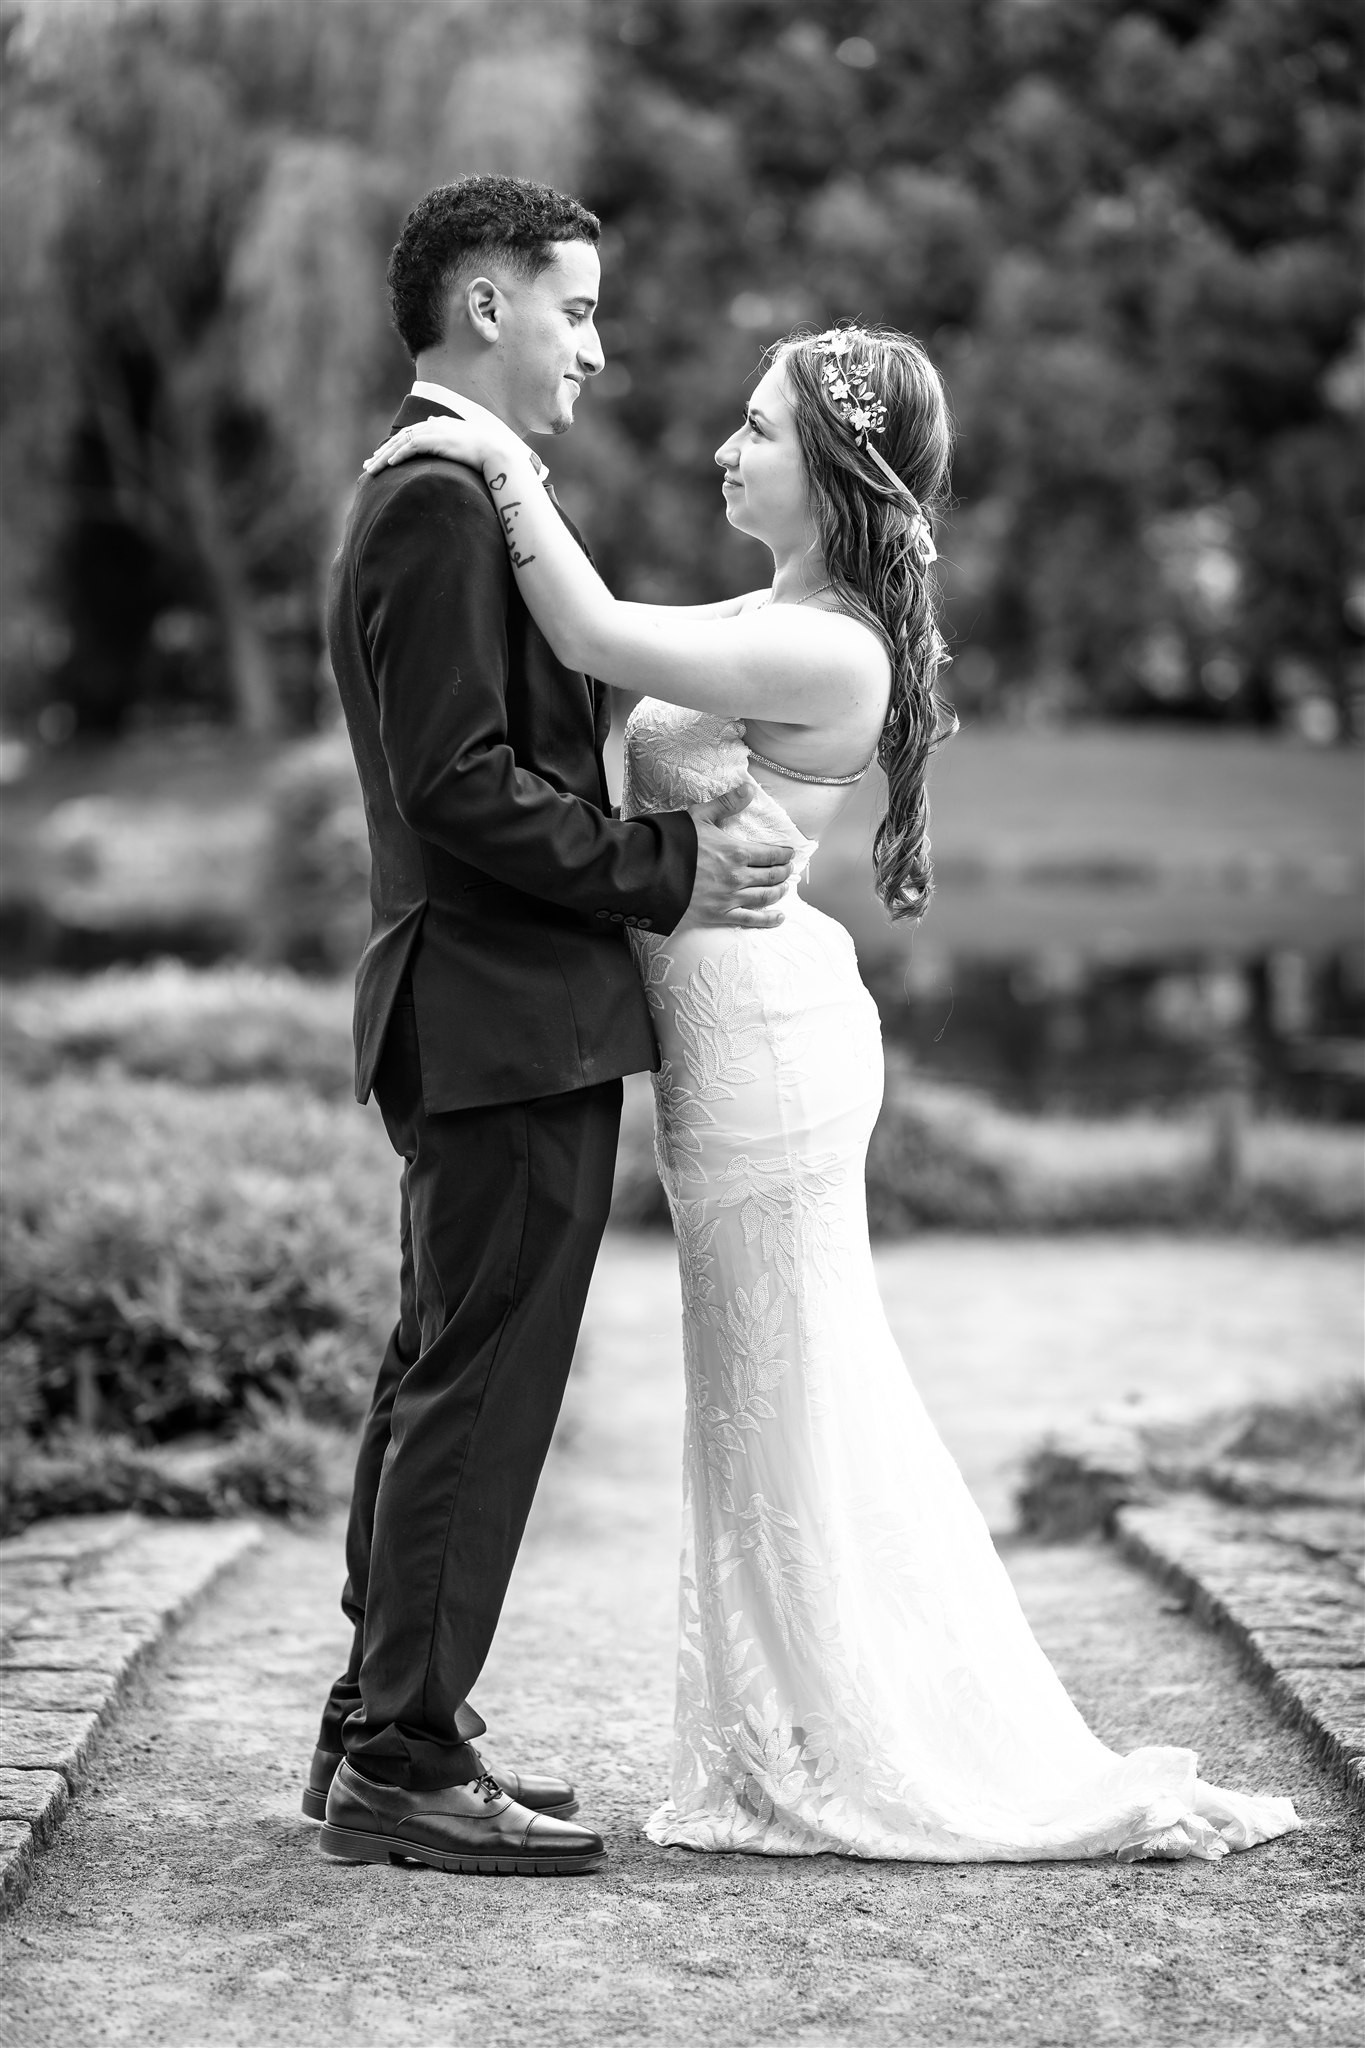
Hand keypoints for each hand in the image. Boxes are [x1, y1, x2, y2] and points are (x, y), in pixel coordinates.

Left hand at [363, 416, 520, 477]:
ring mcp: (434, 431)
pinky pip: (411, 446)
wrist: (495, 451)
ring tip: (372, 468)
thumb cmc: (483, 450)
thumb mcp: (461, 439)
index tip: (381, 458)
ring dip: (385, 456)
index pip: (409, 435)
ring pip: (401, 442)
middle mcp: (433, 425)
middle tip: (368, 465)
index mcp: (438, 425)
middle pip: (400, 438)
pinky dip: (399, 454)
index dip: (393, 446)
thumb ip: (446, 433)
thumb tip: (434, 426)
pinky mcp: (436, 439)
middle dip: (383, 452)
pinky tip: (389, 464)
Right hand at [685, 781, 794, 928]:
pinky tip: (779, 918)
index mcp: (736, 852)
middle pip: (771, 876)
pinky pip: (750, 919)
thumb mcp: (699, 816)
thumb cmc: (673, 843)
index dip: (784, 854)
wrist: (648, 873)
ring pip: (765, 897)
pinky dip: (768, 920)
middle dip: (783, 872)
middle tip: (788, 870)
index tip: (790, 853)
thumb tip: (749, 789)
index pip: (771, 854)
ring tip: (784, 888)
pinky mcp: (718, 915)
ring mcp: (729, 898)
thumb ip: (727, 804)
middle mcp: (738, 877)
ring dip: (778, 892)